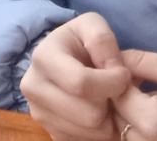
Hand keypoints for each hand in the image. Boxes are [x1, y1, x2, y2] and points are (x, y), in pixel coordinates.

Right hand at [21, 13, 132, 140]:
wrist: (61, 60)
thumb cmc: (79, 42)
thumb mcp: (91, 26)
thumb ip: (103, 40)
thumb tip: (113, 70)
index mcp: (42, 58)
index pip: (81, 83)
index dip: (112, 83)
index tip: (123, 74)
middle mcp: (33, 88)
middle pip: (89, 115)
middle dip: (111, 103)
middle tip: (114, 90)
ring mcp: (39, 114)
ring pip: (91, 132)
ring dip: (108, 119)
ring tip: (106, 99)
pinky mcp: (50, 132)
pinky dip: (99, 131)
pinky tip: (97, 111)